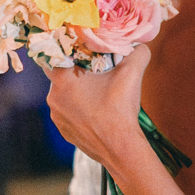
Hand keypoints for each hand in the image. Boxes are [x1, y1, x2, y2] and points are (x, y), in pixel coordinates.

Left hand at [45, 46, 150, 169]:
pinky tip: (97, 111)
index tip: (82, 49)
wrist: (120, 149)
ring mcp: (57, 117)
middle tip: (96, 70)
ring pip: (64, 96)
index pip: (55, 55)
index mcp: (62, 81)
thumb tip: (141, 44)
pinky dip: (79, 109)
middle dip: (77, 72)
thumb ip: (137, 53)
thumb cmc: (121, 110)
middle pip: (61, 76)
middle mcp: (53, 98)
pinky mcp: (64, 131)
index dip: (69, 50)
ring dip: (78, 92)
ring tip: (98, 93)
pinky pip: (68, 113)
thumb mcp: (132, 74)